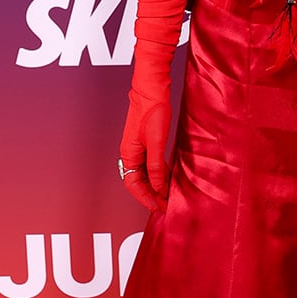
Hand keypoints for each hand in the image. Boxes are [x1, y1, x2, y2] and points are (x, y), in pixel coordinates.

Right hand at [117, 89, 170, 213]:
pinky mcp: (146, 143)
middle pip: (138, 182)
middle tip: (165, 206)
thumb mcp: (156, 142)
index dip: (145, 198)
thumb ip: (156, 166)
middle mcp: (131, 154)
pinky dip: (159, 175)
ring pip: (145, 175)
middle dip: (151, 196)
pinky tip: (168, 180)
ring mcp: (138, 149)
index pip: (133, 184)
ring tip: (167, 197)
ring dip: (155, 187)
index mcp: (129, 154)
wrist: (152, 91)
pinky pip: (150, 166)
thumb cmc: (152, 111)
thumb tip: (157, 187)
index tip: (158, 207)